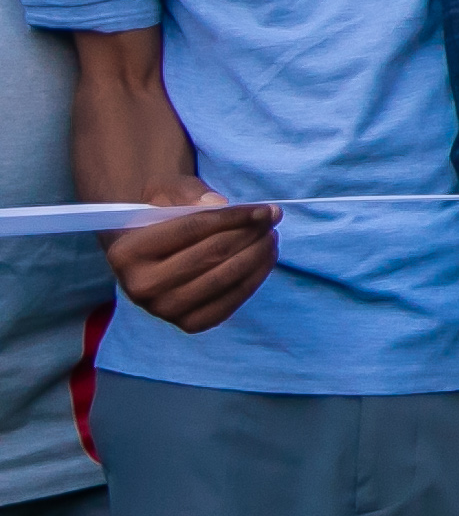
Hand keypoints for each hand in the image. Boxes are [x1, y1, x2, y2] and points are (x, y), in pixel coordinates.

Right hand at [101, 176, 278, 332]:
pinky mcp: (188, 324)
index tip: (265, 209)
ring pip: (223, 279)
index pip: (192, 229)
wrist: (144, 249)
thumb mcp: (164, 191)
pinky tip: (265, 259)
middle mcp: (140, 286)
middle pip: (211, 256)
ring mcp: (163, 310)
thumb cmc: (158, 214)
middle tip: (274, 219)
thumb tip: (221, 205)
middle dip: (249, 235)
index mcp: (126, 252)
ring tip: (271, 237)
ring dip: (257, 256)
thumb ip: (190, 194)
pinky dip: (254, 279)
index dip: (234, 217)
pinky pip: (230, 302)